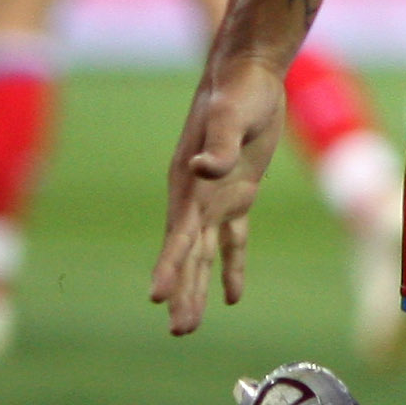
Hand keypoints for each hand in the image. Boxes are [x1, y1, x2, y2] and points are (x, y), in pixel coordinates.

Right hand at [150, 54, 287, 333]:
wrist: (248, 73)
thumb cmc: (237, 90)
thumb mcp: (230, 115)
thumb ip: (219, 145)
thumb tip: (203, 168)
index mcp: (186, 183)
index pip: (176, 234)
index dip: (169, 267)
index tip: (158, 298)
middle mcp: (194, 196)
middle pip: (186, 254)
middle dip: (182, 292)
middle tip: (179, 331)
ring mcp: (215, 197)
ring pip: (204, 254)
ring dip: (197, 288)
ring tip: (188, 326)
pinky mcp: (239, 193)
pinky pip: (233, 239)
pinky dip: (232, 266)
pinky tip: (232, 297)